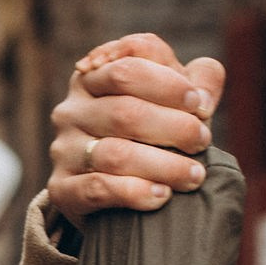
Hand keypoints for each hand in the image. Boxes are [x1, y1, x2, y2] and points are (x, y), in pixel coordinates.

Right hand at [47, 39, 226, 226]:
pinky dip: (136, 192)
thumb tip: (203, 94)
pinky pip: (98, 189)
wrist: (121, 197)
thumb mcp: (175, 103)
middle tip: (202, 141)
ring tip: (194, 176)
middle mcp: (72, 110)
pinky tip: (163, 196)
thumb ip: (199, 83)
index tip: (200, 103)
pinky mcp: (62, 190)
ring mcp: (64, 150)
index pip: (127, 67)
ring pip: (115, 154)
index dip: (168, 84)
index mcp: (94, 78)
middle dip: (174, 127)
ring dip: (164, 165)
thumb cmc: (154, 136)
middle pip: (125, 111)